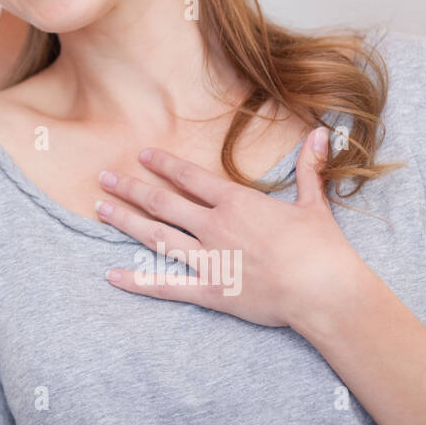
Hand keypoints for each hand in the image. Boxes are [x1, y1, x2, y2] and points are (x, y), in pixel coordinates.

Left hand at [96, 130, 369, 330]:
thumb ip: (310, 167)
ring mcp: (208, 259)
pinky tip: (111, 275)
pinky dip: (137, 281)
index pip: (190, 177)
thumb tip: (321, 133)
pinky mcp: (210, 291)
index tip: (141, 155)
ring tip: (100, 209)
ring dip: (126, 222)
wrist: (325, 292)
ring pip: (157, 236)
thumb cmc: (322, 248)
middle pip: (163, 203)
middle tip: (104, 178)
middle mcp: (214, 227)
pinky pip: (165, 286)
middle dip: (131, 188)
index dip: (163, 165)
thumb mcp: (315, 202)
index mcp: (236, 203)